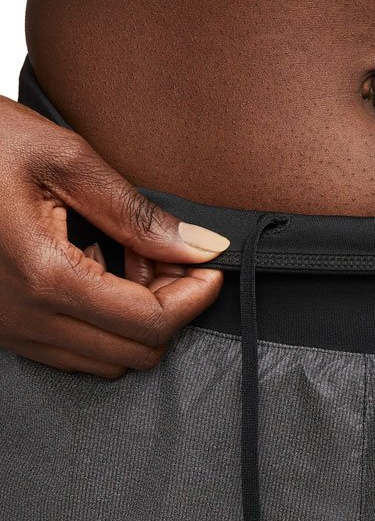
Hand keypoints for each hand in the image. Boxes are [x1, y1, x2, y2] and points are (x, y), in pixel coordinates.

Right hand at [0, 96, 229, 377]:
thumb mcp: (61, 158)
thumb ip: (136, 213)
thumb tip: (199, 247)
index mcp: (45, 277)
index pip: (151, 323)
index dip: (194, 296)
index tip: (208, 264)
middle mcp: (27, 318)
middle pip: (137, 353)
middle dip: (169, 308)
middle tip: (168, 258)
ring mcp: (11, 330)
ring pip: (108, 362)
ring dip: (138, 321)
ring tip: (131, 262)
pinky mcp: (3, 328)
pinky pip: (75, 354)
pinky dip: (105, 326)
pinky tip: (99, 275)